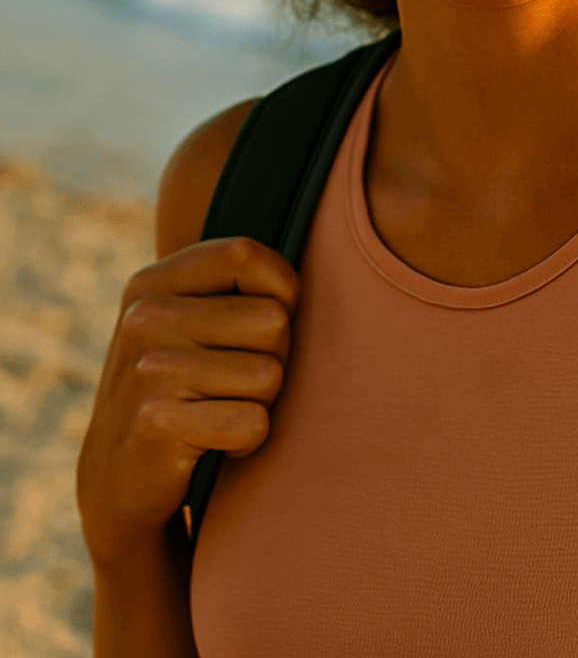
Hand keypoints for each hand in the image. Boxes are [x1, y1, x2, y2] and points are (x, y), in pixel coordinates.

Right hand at [77, 236, 299, 569]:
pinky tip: (213, 444)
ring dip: (260, 403)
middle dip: (274, 357)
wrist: (119, 480)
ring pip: (269, 374)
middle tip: (237, 383)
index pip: (244, 254)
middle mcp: (145, 318)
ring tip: (221, 411)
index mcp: (153, 283)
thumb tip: (301, 282)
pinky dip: (246, 441)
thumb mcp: (185, 325)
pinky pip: (253, 423)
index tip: (274, 317)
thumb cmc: (179, 390)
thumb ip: (231, 290)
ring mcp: (147, 370)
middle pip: (272, 320)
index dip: (280, 287)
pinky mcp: (157, 423)